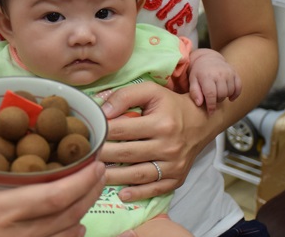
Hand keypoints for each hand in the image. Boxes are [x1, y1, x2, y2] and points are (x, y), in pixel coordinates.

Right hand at [0, 139, 106, 236]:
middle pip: (67, 213)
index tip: (96, 163)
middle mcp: (15, 233)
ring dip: (84, 210)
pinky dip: (70, 236)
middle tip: (102, 170)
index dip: (80, 181)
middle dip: (90, 190)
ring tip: (94, 190)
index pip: (51, 196)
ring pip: (65, 233)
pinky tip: (77, 227)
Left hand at [99, 82, 216, 202]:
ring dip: (114, 177)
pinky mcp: (177, 178)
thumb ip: (125, 96)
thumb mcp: (151, 91)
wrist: (201, 121)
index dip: (102, 131)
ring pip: (138, 174)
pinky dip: (138, 193)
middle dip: (102, 155)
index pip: (123, 129)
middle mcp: (169, 146)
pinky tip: (122, 194)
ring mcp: (174, 165)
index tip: (87, 134)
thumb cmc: (171, 105)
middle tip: (83, 156)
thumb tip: (102, 110)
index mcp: (161, 123)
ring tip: (94, 175)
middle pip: (127, 153)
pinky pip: (155, 189)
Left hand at [188, 48, 241, 112]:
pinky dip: (235, 94)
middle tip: (212, 98)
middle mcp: (219, 73)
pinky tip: (230, 96)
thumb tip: (199, 103)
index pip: (211, 94)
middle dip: (217, 100)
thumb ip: (194, 92)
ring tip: (218, 93)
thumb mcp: (193, 81)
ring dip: (225, 96)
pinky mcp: (235, 73)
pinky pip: (239, 87)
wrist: (208, 58)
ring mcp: (228, 73)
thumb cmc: (199, 72)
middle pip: (222, 94)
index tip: (210, 111)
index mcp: (207, 76)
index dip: (211, 105)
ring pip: (230, 92)